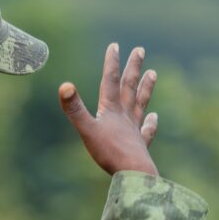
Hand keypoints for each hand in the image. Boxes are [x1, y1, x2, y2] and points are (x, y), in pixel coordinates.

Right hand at [59, 43, 158, 175]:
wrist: (134, 173)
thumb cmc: (109, 153)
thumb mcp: (87, 130)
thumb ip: (75, 109)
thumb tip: (64, 85)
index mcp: (111, 110)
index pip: (111, 81)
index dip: (112, 63)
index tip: (115, 46)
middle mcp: (125, 116)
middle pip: (130, 87)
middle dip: (133, 68)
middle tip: (140, 50)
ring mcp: (134, 129)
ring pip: (141, 103)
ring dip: (146, 88)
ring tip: (153, 73)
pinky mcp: (140, 145)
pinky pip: (146, 131)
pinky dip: (150, 123)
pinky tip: (154, 118)